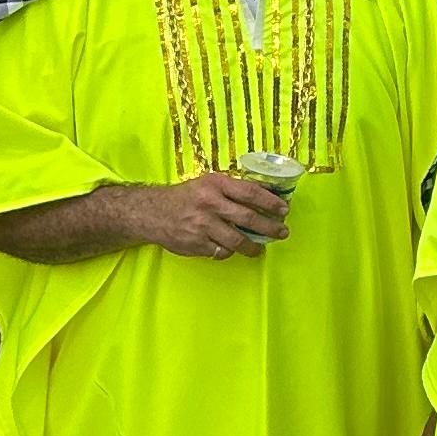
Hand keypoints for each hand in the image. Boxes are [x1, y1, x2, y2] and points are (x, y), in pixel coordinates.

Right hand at [124, 170, 288, 257]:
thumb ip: (233, 189)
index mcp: (216, 185)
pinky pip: (221, 251)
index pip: (251, 192)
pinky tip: (232, 249)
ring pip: (237, 239)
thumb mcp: (209, 184)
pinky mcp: (196, 243)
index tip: (284, 209)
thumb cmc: (187, 197)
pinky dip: (229, 251)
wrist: (152, 212)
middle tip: (282, 232)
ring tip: (260, 248)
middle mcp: (210, 204)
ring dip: (253, 246)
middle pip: (248, 217)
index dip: (271, 202)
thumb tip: (267, 196)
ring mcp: (202, 225)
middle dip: (270, 227)